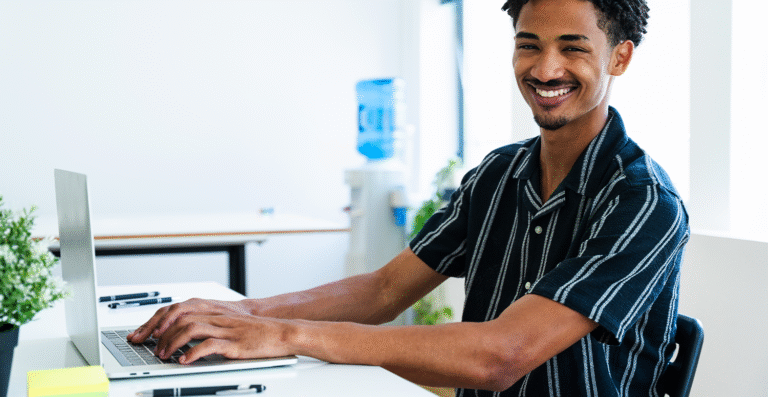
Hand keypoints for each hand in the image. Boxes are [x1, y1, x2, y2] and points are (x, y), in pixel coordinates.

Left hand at [152, 313, 294, 363]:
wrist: (281, 332)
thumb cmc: (258, 332)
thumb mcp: (230, 326)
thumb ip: (212, 329)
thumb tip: (188, 339)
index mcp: (215, 313)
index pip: (180, 312)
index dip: (160, 323)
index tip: (147, 335)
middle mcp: (218, 318)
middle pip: (181, 319)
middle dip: (162, 334)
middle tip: (153, 349)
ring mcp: (226, 330)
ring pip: (191, 329)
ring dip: (173, 343)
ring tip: (165, 355)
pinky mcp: (234, 343)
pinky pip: (209, 345)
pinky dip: (193, 353)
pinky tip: (185, 361)